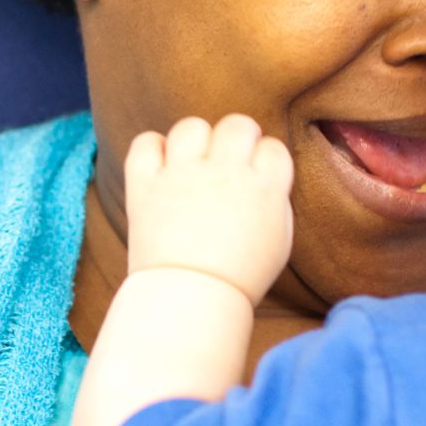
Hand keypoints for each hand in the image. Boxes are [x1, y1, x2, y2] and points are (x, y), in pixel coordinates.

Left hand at [122, 114, 294, 304]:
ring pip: (191, 126)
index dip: (265, 160)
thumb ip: (274, 198)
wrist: (191, 301)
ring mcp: (182, 175)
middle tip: (228, 163)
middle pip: (237, 124)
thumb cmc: (241, 277)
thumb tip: (263, 174)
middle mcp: (225, 172)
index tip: (257, 178)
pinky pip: (146, 142)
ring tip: (193, 164)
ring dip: (195, 141)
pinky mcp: (146, 184)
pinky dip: (153, 149)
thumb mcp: (279, 239)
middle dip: (237, 138)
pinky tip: (162, 167)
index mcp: (264, 187)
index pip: (272, 147)